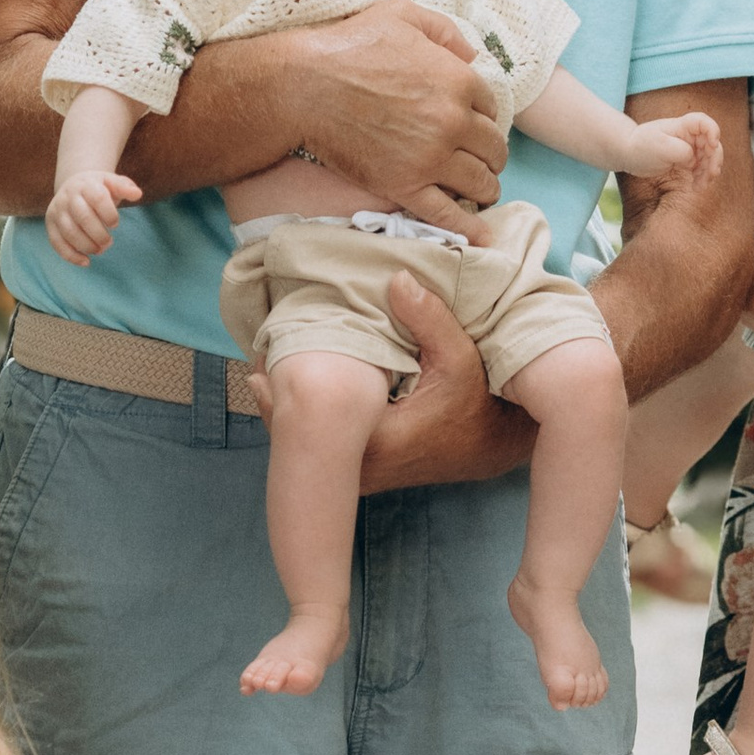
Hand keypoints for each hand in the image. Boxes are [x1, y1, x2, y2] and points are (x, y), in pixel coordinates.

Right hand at [45, 167, 141, 263]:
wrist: (73, 186)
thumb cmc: (98, 188)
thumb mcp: (112, 182)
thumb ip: (125, 187)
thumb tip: (137, 194)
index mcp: (86, 185)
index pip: (98, 198)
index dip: (109, 214)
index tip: (115, 224)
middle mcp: (68, 197)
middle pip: (83, 218)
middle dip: (99, 234)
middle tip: (108, 242)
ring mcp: (57, 210)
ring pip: (69, 232)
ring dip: (87, 246)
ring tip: (99, 250)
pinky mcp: (50, 224)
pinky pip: (57, 243)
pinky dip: (71, 256)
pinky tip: (86, 262)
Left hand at [245, 272, 530, 490]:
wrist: (488, 447)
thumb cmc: (474, 402)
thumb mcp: (459, 356)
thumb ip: (429, 318)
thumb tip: (397, 278)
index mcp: (379, 440)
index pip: (314, 416)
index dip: (290, 380)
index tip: (273, 349)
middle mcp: (363, 467)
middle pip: (301, 432)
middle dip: (283, 389)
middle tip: (265, 351)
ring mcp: (360, 475)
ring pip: (307, 444)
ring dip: (292, 405)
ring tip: (273, 365)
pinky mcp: (361, 474)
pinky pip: (320, 449)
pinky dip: (308, 420)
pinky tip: (296, 387)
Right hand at [285, 0, 508, 214]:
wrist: (303, 87)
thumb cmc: (348, 46)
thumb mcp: (401, 15)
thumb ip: (444, 31)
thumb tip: (472, 55)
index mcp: (458, 80)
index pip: (492, 107)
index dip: (483, 115)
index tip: (474, 123)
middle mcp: (453, 122)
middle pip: (494, 148)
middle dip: (491, 154)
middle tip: (482, 159)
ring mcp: (431, 158)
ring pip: (480, 182)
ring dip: (485, 188)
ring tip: (480, 190)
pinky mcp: (404, 186)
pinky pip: (448, 214)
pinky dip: (468, 227)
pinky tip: (480, 236)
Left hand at [621, 109, 723, 191]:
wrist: (629, 154)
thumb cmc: (641, 146)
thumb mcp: (660, 147)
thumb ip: (680, 150)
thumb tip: (693, 158)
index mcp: (682, 126)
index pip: (703, 122)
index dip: (713, 132)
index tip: (712, 145)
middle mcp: (688, 135)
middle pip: (711, 143)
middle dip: (714, 159)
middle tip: (711, 175)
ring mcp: (688, 147)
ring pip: (708, 158)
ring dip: (709, 172)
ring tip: (701, 187)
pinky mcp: (686, 159)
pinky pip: (700, 167)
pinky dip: (702, 177)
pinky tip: (697, 187)